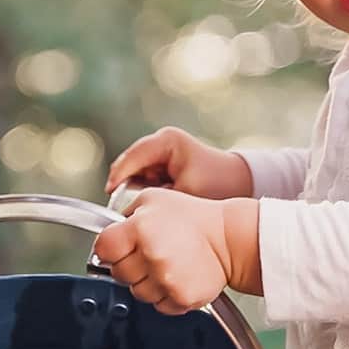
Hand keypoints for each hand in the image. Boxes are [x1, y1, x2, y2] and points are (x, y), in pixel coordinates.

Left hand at [94, 187, 261, 314]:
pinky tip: (177, 278)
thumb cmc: (194, 218)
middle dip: (130, 265)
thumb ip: (125, 214)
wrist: (228, 239)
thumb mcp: (153, 200)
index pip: (103, 249)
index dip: (110, 249)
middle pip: (118, 273)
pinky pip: (159, 306)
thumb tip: (109, 232)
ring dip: (148, 283)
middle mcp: (151, 254)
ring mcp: (166, 279)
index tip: (119, 248)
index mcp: (139, 227)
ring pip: (137, 293)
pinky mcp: (180, 297)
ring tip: (167, 265)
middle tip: (150, 254)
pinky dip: (166, 296)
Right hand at [106, 127, 252, 200]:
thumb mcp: (185, 192)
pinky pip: (145, 180)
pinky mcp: (163, 166)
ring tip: (148, 206)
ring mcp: (161, 153)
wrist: (239, 183)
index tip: (109, 192)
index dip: (118, 174)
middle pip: (131, 164)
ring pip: (136, 174)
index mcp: (167, 141)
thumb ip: (156, 197)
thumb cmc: (217, 184)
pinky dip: (147, 192)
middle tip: (124, 206)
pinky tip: (155, 204)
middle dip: (127, 185)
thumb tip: (131, 208)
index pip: (133, 156)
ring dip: (138, 190)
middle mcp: (162, 143)